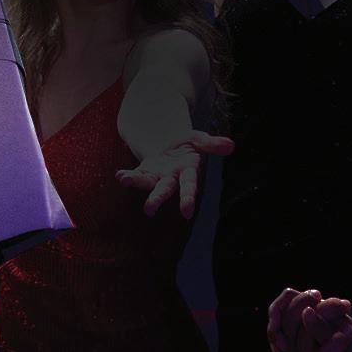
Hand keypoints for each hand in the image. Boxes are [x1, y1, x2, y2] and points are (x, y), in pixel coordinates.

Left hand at [115, 131, 233, 217]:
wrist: (172, 144)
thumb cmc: (189, 144)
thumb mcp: (200, 139)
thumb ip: (212, 144)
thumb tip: (231, 145)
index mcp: (188, 171)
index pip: (189, 185)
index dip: (188, 198)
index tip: (186, 212)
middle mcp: (172, 177)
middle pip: (164, 189)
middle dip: (157, 198)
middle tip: (149, 209)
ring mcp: (157, 175)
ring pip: (147, 183)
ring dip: (136, 183)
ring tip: (125, 180)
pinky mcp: (145, 171)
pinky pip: (136, 174)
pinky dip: (128, 175)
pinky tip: (120, 175)